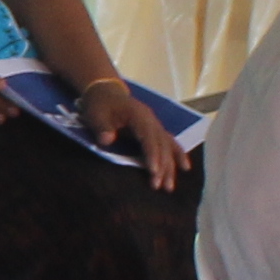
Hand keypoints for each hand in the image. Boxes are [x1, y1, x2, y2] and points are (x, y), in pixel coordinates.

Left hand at [73, 77, 187, 188]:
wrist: (106, 91)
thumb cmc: (99, 104)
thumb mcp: (95, 113)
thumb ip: (102, 127)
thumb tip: (107, 140)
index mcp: (138, 115)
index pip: (148, 136)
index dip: (152, 154)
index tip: (153, 171)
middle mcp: (151, 120)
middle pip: (161, 144)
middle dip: (162, 166)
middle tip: (159, 187)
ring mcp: (155, 125)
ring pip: (167, 146)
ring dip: (170, 166)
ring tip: (169, 187)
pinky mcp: (155, 130)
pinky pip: (170, 142)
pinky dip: (177, 155)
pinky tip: (185, 168)